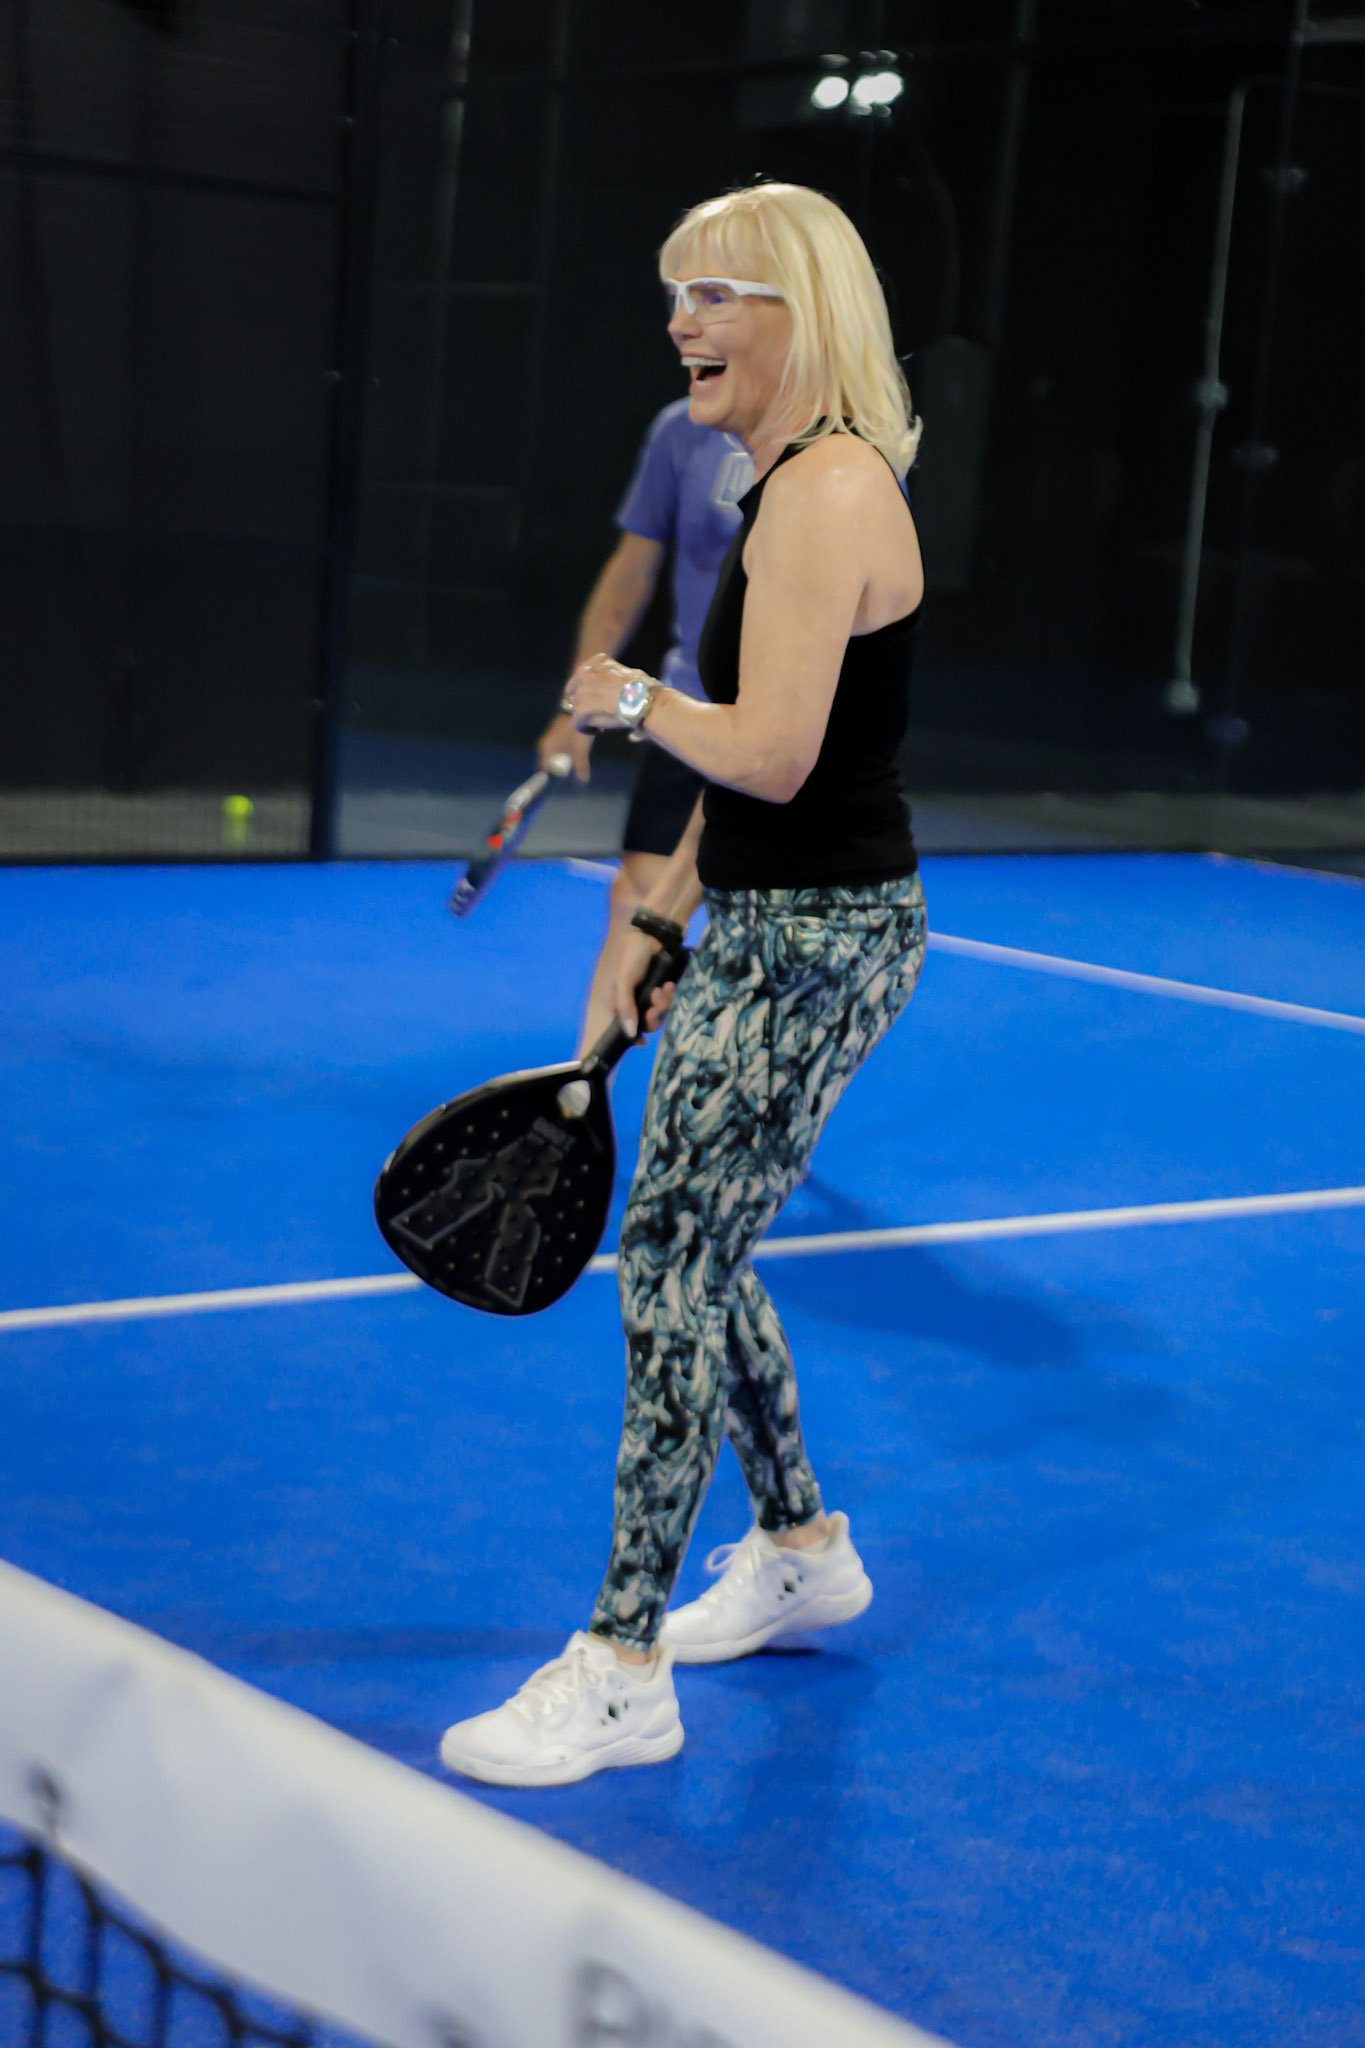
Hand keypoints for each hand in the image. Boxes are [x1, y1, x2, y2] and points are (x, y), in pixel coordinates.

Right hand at [537, 710, 591, 782]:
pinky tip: (578, 745)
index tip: (564, 778)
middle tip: (574, 768)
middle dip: (562, 766)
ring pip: (557, 754)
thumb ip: (580, 767)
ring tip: (578, 755)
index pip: (544, 769)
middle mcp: (544, 744)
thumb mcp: (581, 751)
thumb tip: (581, 781)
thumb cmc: (577, 731)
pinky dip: (568, 749)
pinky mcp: (556, 731)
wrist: (580, 707)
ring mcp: (549, 736)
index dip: (554, 775)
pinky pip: (560, 746)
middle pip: (551, 762)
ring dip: (566, 757)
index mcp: (545, 750)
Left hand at [563, 653, 651, 733]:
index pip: (584, 672)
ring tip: (600, 721)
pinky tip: (597, 730)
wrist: (642, 700)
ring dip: (586, 714)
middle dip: (581, 699)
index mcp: (598, 662)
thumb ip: (622, 682)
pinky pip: (578, 723)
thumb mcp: (632, 674)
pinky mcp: (581, 711)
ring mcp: (581, 692)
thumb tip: (625, 690)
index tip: (597, 694)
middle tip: (592, 710)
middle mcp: (585, 674)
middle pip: (573, 689)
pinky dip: (587, 728)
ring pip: (576, 707)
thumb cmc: (644, 688)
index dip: (589, 685)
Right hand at [611, 925, 678, 1040]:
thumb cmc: (632, 956)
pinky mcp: (664, 991)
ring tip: (663, 989)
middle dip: (652, 1018)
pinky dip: (670, 996)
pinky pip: (669, 1003)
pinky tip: (669, 986)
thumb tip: (630, 1034)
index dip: (632, 1038)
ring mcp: (650, 997)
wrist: (654, 934)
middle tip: (654, 1008)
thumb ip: (625, 1007)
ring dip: (662, 1005)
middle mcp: (635, 1002)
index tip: (641, 1042)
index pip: (623, 1028)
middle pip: (646, 1025)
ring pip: (660, 1014)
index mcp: (619, 1002)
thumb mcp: (624, 982)